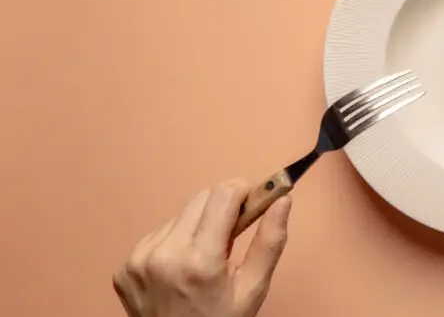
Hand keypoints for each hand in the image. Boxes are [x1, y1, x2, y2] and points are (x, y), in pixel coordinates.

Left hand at [113, 180, 291, 316]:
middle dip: (223, 207)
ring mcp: (139, 259)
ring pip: (180, 214)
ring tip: (207, 254)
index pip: (223, 195)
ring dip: (199, 223)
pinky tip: (184, 264)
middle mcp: (164, 254)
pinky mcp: (125, 265)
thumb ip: (271, 241)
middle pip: (201, 198)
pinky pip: (159, 233)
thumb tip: (283, 199)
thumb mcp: (253, 288)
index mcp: (199, 261)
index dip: (243, 190)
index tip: (255, 198)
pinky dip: (177, 240)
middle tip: (235, 231)